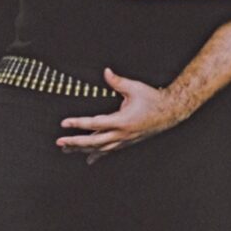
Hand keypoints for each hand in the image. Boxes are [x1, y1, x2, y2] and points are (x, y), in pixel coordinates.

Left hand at [57, 68, 186, 163]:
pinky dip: (98, 154)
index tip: (65, 123)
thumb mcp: (134, 88)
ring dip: (83, 149)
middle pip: (94, 141)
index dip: (78, 123)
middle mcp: (122, 133)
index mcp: (122, 121)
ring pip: (100, 148)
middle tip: (60, 142)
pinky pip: (109, 150)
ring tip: (67, 150)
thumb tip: (106, 72)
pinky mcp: (127, 141)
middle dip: (75, 142)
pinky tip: (89, 158)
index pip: (95, 123)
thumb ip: (117, 81)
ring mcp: (125, 139)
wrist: (170, 112)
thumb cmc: (153, 99)